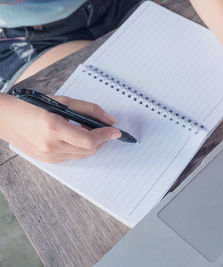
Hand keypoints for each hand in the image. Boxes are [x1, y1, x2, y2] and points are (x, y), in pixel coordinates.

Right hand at [0, 94, 120, 162]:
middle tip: (106, 130)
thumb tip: (110, 120)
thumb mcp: (63, 101)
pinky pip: (72, 157)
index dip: (106, 135)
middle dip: (102, 140)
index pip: (89, 140)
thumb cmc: (32, 106)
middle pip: (89, 150)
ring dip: (92, 145)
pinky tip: (78, 138)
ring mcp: (48, 156)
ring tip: (91, 132)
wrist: (5, 118)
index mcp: (53, 128)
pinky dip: (80, 149)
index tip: (116, 131)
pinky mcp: (47, 161)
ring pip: (82, 155)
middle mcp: (51, 146)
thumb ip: (89, 110)